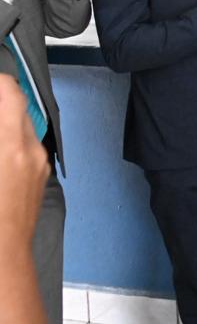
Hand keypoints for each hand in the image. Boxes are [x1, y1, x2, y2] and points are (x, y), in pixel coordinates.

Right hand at [0, 76, 48, 253]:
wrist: (1, 257)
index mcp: (9, 143)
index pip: (10, 92)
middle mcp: (30, 149)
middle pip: (18, 107)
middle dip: (0, 101)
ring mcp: (38, 165)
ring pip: (24, 128)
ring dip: (6, 121)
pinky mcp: (39, 178)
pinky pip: (27, 148)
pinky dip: (12, 141)